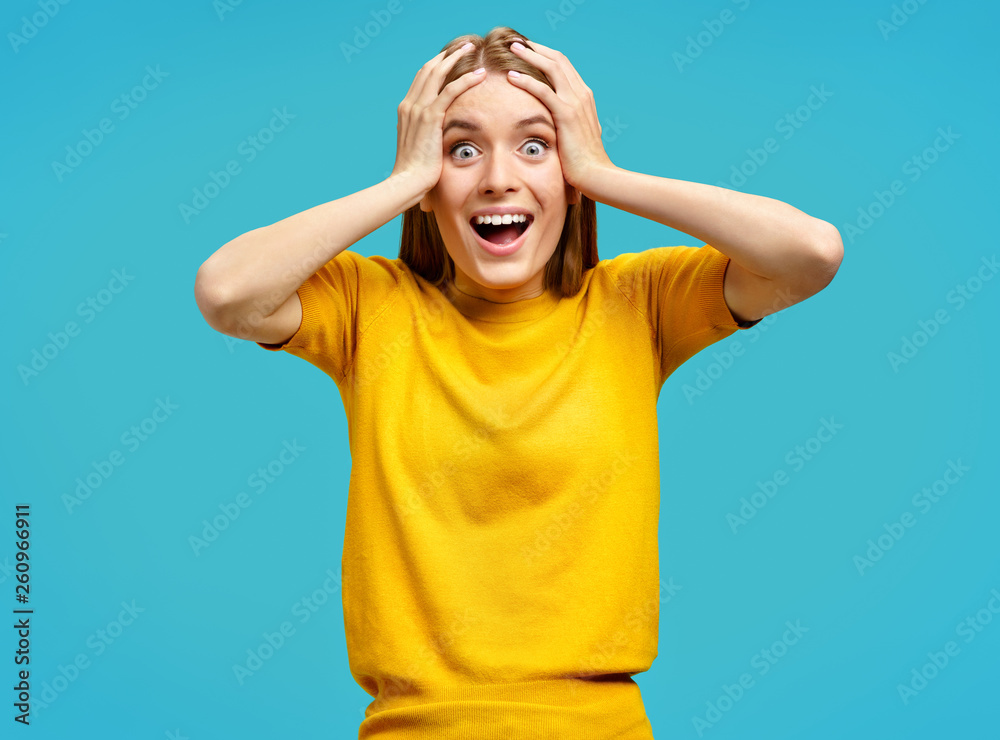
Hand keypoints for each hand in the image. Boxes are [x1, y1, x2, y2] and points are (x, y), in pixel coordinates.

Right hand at [390, 43, 485, 198]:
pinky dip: (465, 79)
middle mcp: (409, 105)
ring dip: (456, 58)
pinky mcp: (430, 117)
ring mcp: (418, 109)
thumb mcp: (419, 149)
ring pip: (438, 73)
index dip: (437, 65)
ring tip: (473, 48)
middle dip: (447, 55)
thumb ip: (427, 137)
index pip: (422, 79)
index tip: (452, 57)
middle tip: (465, 46)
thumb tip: (437, 140)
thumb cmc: (415, 174)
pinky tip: (480, 74)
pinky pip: (450, 90)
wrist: (406, 183)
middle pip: (429, 69)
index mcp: (406, 111)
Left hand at [505, 39, 613, 195]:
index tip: (528, 50)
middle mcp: (582, 94)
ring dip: (530, 55)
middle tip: (517, 41)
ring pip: (551, 68)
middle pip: (558, 60)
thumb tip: (558, 125)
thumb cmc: (584, 162)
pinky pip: (543, 90)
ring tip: (512, 47)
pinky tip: (511, 75)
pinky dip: (526, 80)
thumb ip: (568, 125)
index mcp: (584, 97)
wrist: (597, 175)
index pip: (564, 67)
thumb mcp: (577, 136)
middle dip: (537, 48)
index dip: (545, 55)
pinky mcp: (566, 114)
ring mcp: (575, 102)